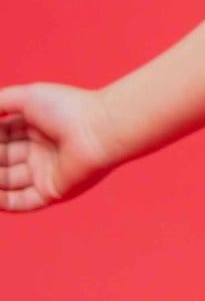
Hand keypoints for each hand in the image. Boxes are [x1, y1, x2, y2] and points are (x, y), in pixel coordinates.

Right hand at [0, 83, 118, 210]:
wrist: (99, 130)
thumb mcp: (26, 98)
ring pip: (7, 181)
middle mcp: (41, 151)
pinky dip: (2, 200)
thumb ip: (0, 103)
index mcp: (37, 128)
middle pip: (2, 159)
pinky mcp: (52, 192)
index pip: (2, 136)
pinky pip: (21, 202)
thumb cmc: (67, 109)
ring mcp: (46, 172)